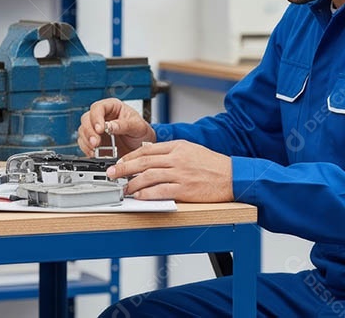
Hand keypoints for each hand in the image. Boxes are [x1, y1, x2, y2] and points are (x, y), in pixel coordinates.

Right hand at [77, 98, 155, 156]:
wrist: (142, 147)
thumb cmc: (141, 132)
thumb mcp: (138, 126)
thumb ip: (124, 125)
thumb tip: (110, 126)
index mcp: (112, 107)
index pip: (98, 108)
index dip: (96, 118)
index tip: (100, 129)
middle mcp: (102, 116)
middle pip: (86, 119)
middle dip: (90, 132)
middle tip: (96, 143)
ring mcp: (96, 129)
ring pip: (83, 132)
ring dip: (87, 142)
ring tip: (96, 151)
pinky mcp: (94, 142)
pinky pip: (84, 144)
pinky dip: (88, 150)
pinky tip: (95, 154)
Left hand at [107, 140, 232, 202]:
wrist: (233, 176)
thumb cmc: (213, 165)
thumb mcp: (190, 149)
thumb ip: (170, 150)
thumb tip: (149, 151)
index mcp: (177, 147)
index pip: (147, 150)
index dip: (130, 156)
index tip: (119, 162)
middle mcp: (177, 159)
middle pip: (143, 162)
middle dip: (123, 168)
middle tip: (111, 173)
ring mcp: (180, 174)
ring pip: (149, 176)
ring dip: (132, 183)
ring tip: (123, 189)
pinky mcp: (184, 189)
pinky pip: (160, 191)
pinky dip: (146, 193)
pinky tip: (138, 196)